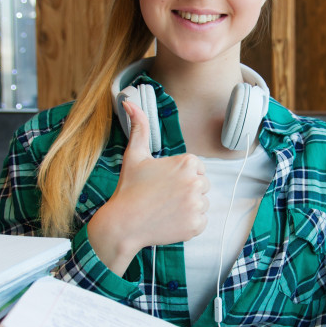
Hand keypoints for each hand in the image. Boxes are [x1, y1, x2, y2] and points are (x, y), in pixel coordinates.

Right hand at [88, 101, 209, 274]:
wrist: (123, 224)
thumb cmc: (129, 188)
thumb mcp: (134, 155)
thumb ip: (139, 127)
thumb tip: (129, 102)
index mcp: (187, 162)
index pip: (197, 169)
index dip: (181, 176)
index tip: (164, 183)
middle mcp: (195, 182)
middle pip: (202, 186)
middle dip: (186, 191)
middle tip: (164, 197)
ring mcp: (197, 205)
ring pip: (202, 204)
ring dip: (188, 207)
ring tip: (166, 209)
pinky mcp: (196, 225)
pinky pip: (202, 221)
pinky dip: (189, 223)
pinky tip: (170, 221)